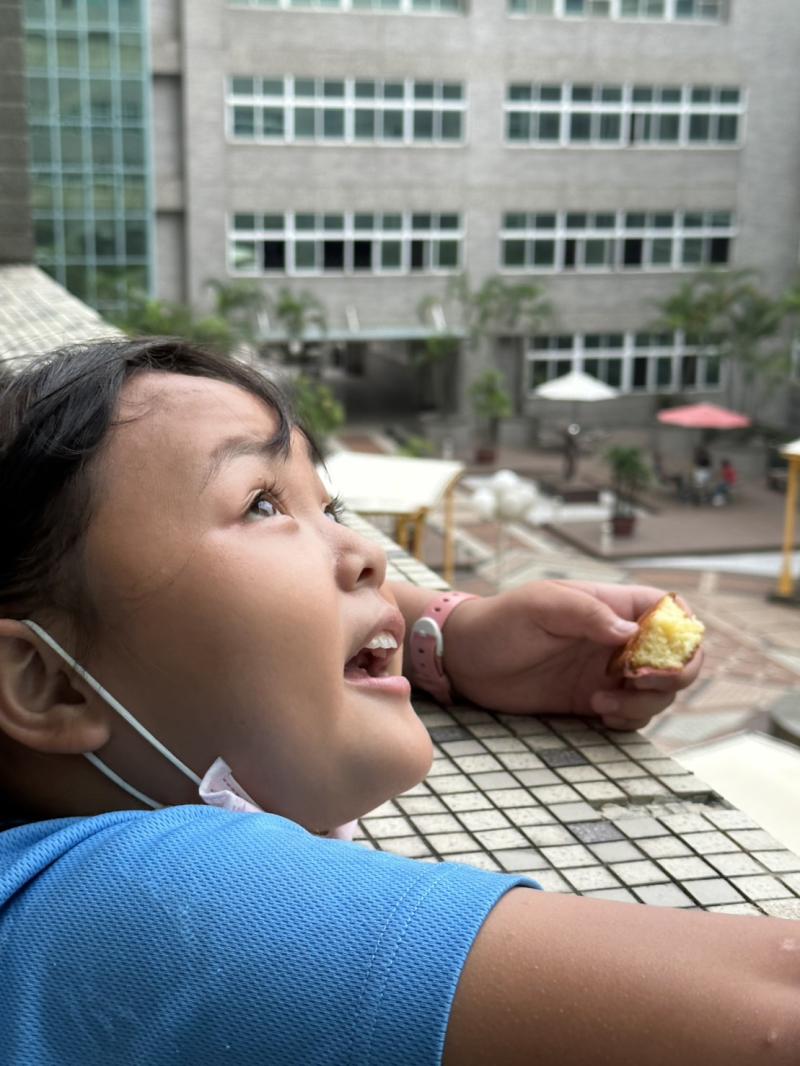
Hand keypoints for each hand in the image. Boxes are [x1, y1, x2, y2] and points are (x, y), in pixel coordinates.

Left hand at [442, 580, 702, 730]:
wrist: (465, 659)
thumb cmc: (500, 622)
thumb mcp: (540, 606)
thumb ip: (586, 613)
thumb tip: (632, 633)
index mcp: (611, 606)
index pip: (669, 611)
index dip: (682, 633)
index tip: (663, 654)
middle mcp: (617, 639)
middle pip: (676, 657)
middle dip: (672, 676)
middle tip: (639, 685)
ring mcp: (607, 671)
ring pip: (658, 691)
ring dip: (645, 703)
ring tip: (602, 703)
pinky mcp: (594, 700)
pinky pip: (633, 714)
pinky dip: (628, 719)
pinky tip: (599, 713)